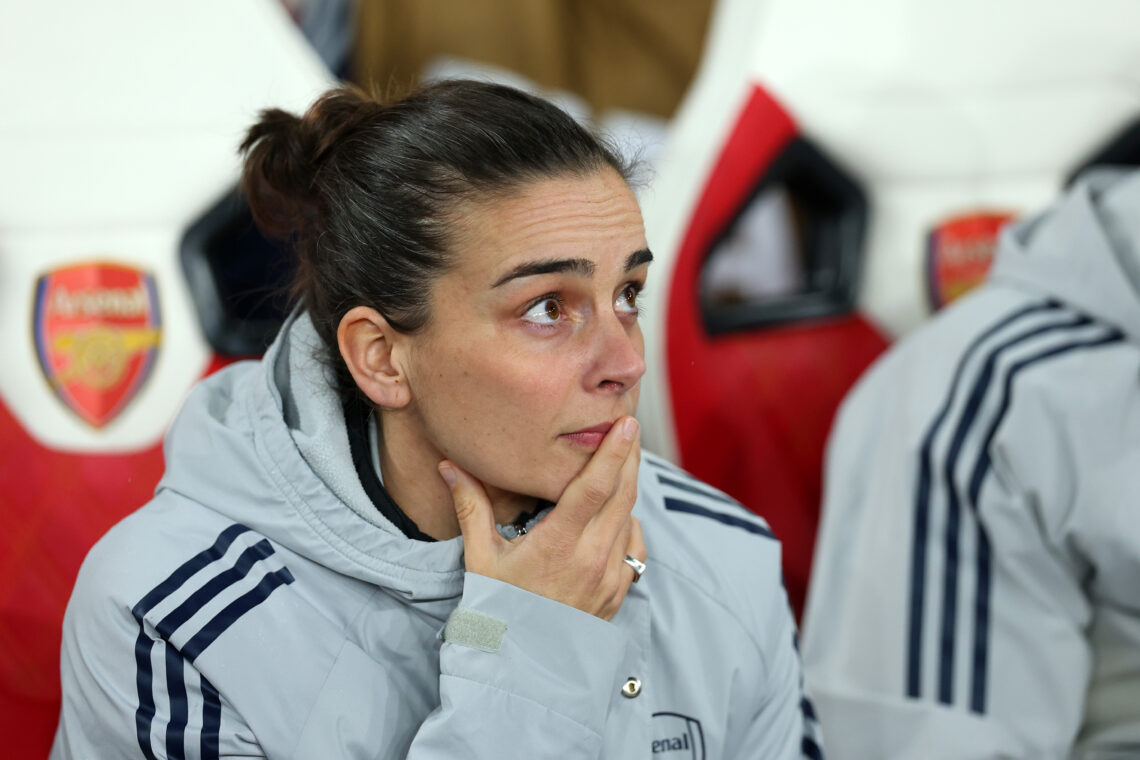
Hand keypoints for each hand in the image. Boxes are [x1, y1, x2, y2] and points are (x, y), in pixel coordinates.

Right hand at [438, 416, 645, 620]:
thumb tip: (449, 466)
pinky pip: (633, 545)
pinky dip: (627, 523)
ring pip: (630, 517)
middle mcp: (593, 557)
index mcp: (560, 544)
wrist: (522, 668)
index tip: (625, 424)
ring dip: (627, 488)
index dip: (613, 451)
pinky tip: (614, 515)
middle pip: (623, 493)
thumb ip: (471, 506)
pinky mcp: (619, 591)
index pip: (595, 486)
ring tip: (621, 462)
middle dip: (629, 457)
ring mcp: (610, 575)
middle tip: (627, 427)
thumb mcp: (481, 558)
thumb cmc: (498, 610)